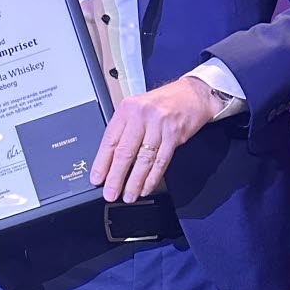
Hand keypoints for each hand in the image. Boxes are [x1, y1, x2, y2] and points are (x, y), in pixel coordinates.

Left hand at [90, 77, 222, 203]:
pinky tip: (145, 187)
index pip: (110, 140)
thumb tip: (109, 159)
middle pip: (125, 152)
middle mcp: (141, 116)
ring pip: (143, 160)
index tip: (97, 178)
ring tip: (128, 195)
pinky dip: (152, 178)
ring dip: (134, 182)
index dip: (102, 162)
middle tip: (110, 193)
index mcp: (127, 109)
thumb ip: (124, 129)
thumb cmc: (162, 102)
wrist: (192, 94)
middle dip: (116, 177)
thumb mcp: (137, 108)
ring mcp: (159, 126)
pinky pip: (161, 161)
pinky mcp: (174, 136)